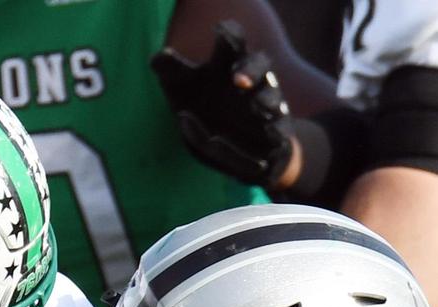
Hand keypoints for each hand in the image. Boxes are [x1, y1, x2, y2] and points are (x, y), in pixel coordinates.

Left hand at [151, 20, 293, 190]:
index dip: (229, 35)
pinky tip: (274, 136)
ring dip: (267, 101)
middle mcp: (253, 81)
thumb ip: (170, 71)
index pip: (233, 42)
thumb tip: (157, 57)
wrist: (231, 144)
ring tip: (259, 106)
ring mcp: (268, 105)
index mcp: (230, 64)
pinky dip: (277, 132)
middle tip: (238, 80)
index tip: (220, 31)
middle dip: (250, 70)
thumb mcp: (182, 90)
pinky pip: (280, 129)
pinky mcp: (276, 131)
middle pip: (259, 65)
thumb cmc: (206, 108)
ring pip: (272, 97)